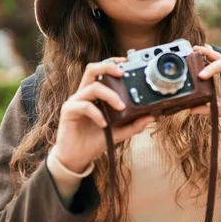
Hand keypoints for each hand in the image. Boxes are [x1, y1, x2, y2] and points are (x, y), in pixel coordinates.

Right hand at [53, 58, 154, 172]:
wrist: (77, 158)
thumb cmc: (95, 141)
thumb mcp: (118, 132)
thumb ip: (133, 124)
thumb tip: (151, 117)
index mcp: (95, 94)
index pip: (102, 71)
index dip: (113, 63)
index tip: (127, 63)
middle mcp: (84, 94)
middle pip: (92, 69)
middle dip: (108, 67)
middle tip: (122, 73)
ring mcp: (76, 101)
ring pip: (92, 87)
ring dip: (110, 95)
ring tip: (121, 107)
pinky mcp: (69, 111)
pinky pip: (84, 106)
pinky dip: (97, 114)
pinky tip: (104, 124)